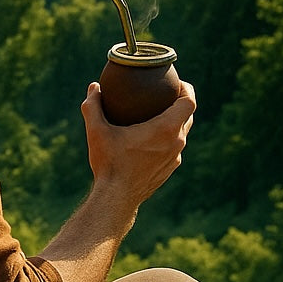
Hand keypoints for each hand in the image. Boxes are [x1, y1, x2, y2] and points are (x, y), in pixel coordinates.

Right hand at [80, 79, 195, 210]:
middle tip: (165, 93)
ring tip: (157, 113)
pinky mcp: (169, 169)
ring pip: (182, 132)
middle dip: (180, 101)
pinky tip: (149, 138)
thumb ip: (93, 107)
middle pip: (188, 115)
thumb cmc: (109, 164)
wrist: (116, 199)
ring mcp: (175, 158)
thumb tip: (93, 87)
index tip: (175, 82)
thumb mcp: (96, 132)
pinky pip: (173, 147)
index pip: (189, 101)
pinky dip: (167, 138)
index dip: (186, 87)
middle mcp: (176, 143)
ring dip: (174, 120)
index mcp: (165, 129)